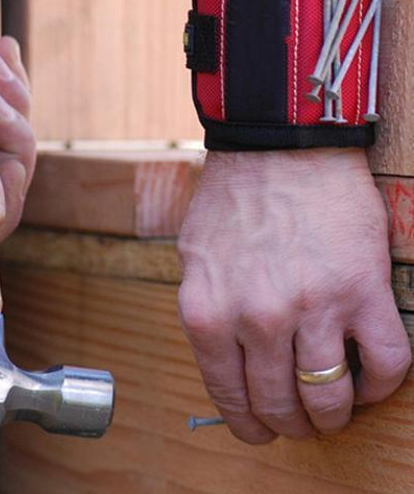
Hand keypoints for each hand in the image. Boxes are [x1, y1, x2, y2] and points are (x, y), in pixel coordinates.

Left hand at [178, 149, 410, 443]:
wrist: (278, 149)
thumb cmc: (233, 200)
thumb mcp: (193, 259)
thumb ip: (205, 313)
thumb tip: (225, 359)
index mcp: (208, 314)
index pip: (229, 397)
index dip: (249, 425)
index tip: (261, 431)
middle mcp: (256, 319)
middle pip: (280, 405)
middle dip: (291, 426)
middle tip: (300, 424)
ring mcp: (312, 308)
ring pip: (330, 397)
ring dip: (333, 416)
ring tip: (334, 411)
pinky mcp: (362, 291)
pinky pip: (388, 365)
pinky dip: (381, 385)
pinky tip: (370, 380)